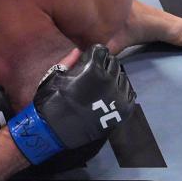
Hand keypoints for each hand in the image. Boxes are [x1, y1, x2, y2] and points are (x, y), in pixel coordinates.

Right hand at [8, 45, 135, 163]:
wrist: (55, 130)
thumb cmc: (52, 101)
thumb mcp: (56, 76)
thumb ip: (70, 61)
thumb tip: (79, 51)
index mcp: (92, 68)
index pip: (101, 50)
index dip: (93, 55)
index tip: (89, 61)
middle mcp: (108, 79)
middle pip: (113, 62)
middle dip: (104, 65)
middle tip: (94, 75)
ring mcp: (118, 95)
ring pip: (123, 77)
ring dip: (113, 78)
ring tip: (101, 87)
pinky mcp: (123, 110)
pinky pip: (130, 93)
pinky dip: (121, 92)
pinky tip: (110, 96)